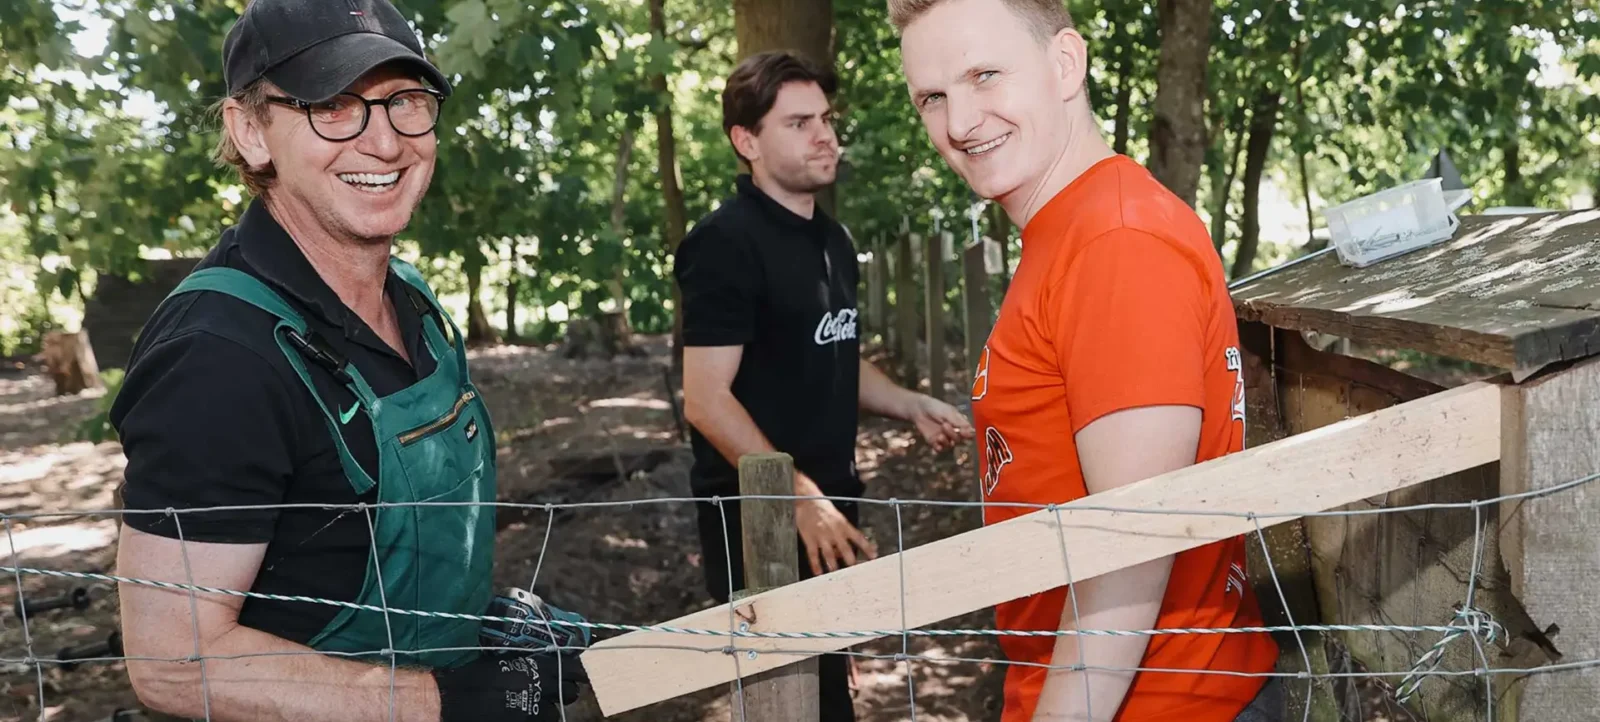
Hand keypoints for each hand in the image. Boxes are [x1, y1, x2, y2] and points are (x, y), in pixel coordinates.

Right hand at [434, 649, 586, 721]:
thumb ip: (525, 660)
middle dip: (566, 690)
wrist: (450, 699)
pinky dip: (537, 720)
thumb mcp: (501, 660)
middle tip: (559, 688)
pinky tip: (527, 716)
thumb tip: (544, 656)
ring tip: (536, 705)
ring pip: (555, 713)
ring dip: (549, 709)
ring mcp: (531, 711)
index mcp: (534, 666)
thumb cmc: (470, 675)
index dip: (583, 670)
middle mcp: (538, 687)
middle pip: (569, 692)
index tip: (590, 670)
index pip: (573, 668)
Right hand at [794, 474, 877, 574]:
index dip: (867, 547)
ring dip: (834, 565)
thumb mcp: (837, 516)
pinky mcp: (810, 539)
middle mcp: (834, 531)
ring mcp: (821, 536)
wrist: (807, 500)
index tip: (873, 556)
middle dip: (851, 560)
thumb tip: (843, 547)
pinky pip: (813, 555)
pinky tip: (818, 572)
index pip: (858, 537)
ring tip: (837, 574)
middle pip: (845, 549)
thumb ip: (842, 531)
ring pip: (830, 554)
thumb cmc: (822, 506)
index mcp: (842, 524)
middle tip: (855, 570)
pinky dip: (816, 565)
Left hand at [906, 394, 975, 451]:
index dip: (967, 434)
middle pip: (959, 440)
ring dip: (946, 442)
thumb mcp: (948, 412)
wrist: (919, 409)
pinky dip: (939, 448)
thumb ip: (959, 422)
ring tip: (939, 436)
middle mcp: (954, 432)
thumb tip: (971, 431)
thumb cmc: (935, 407)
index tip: (963, 432)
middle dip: (953, 434)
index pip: (968, 433)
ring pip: (950, 445)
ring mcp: (944, 438)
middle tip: (944, 425)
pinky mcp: (934, 442)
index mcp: (960, 424)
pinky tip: (936, 444)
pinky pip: (939, 449)